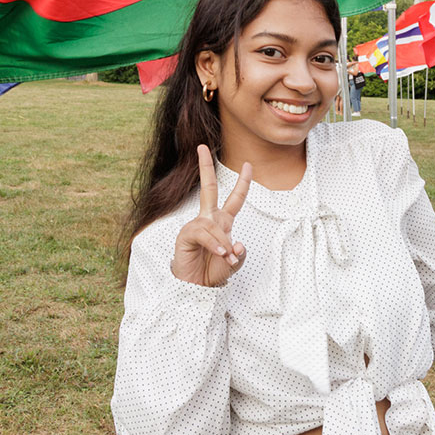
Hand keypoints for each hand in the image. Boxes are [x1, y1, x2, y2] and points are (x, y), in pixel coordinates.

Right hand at [171, 145, 251, 286]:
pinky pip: (204, 233)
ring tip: (227, 258)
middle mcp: (209, 219)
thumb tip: (237, 243)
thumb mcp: (234, 264)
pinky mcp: (186, 234)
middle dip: (205, 167)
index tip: (248, 165)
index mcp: (223, 221)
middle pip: (208, 188)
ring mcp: (196, 225)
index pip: (235, 198)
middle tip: (202, 147)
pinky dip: (215, 244)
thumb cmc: (213, 272)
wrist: (196, 287)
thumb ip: (239, 254)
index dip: (243, 182)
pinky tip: (219, 253)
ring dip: (223, 242)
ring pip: (214, 224)